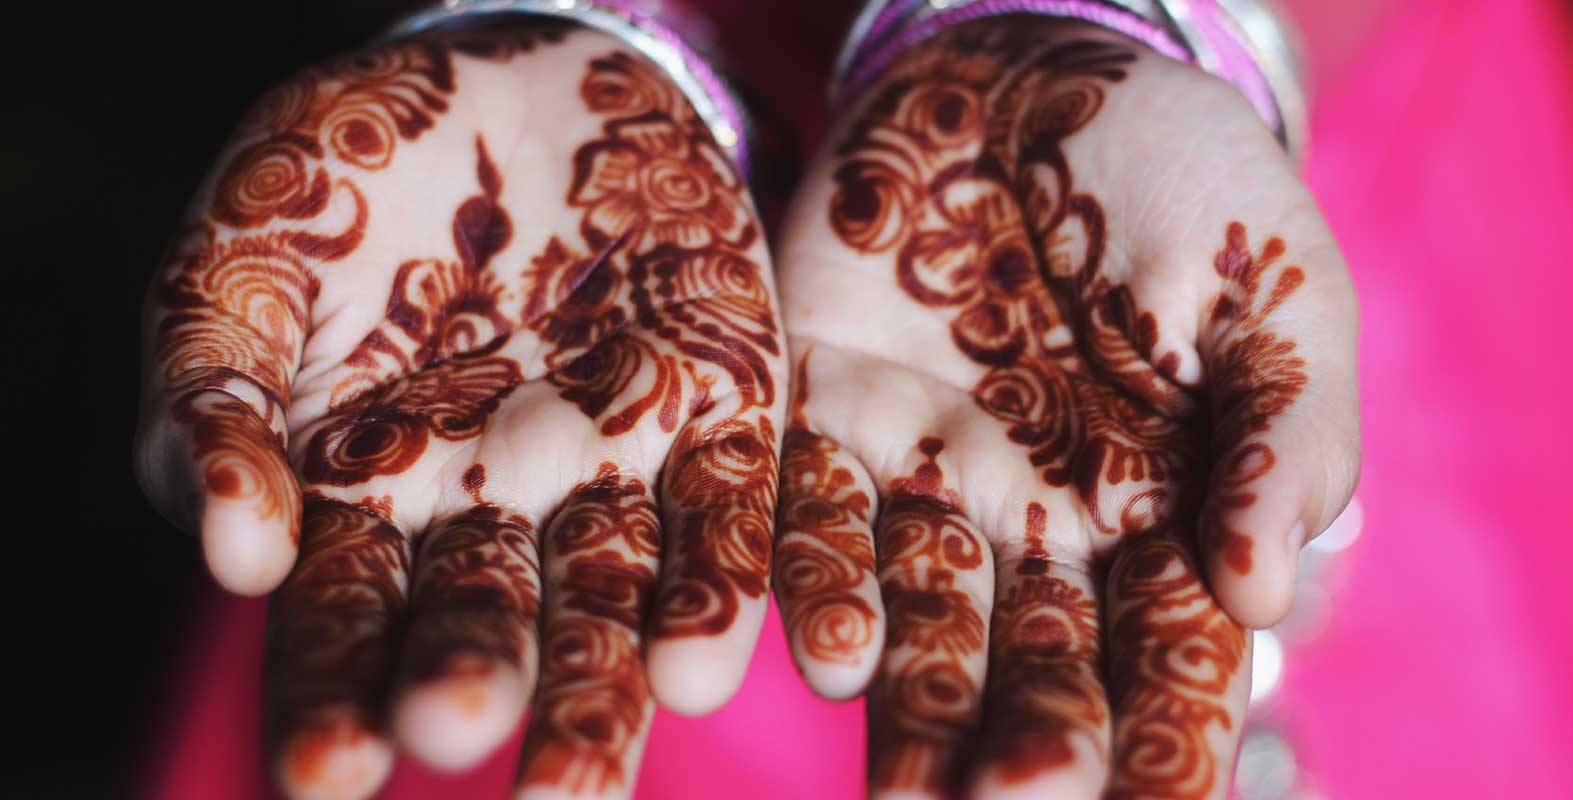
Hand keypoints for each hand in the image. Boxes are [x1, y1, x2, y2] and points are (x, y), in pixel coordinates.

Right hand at [133, 20, 784, 798]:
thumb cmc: (352, 166)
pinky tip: (721, 657)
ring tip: (616, 747)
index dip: (331, 693)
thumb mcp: (245, 251)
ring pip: (618, 591)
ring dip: (618, 676)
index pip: (341, 617)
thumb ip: (213, 394)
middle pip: (491, 624)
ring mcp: (613, 465)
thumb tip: (233, 555)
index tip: (330, 775)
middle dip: (484, 684)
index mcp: (364, 490)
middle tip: (473, 750)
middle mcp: (493, 507)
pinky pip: (733, 504)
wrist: (517, 68)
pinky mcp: (720, 408)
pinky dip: (730, 575)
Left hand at [772, 17, 1357, 798]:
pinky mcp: (821, 413)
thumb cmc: (1182, 180)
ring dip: (909, 706)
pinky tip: (828, 655)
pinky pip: (808, 513)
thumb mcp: (1273, 291)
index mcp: (1162, 511)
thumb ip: (1287, 438)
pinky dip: (813, 583)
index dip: (1168, 744)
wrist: (1030, 71)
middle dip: (1026, 748)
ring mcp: (924, 473)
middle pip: (1032, 664)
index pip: (1172, 658)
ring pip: (914, 614)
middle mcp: (1034, 520)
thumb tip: (1271, 601)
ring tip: (906, 794)